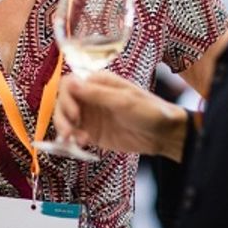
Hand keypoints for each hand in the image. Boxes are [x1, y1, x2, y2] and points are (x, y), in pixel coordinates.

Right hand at [54, 71, 187, 160]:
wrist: (165, 134)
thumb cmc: (149, 110)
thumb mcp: (124, 101)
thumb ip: (96, 94)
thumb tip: (70, 83)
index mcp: (97, 83)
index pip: (69, 84)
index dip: (66, 97)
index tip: (73, 112)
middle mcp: (90, 97)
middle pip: (63, 102)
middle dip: (62, 116)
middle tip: (69, 131)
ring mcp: (91, 115)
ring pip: (65, 119)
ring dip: (65, 128)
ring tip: (74, 140)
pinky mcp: (93, 132)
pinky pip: (75, 134)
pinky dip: (73, 139)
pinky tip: (83, 144)